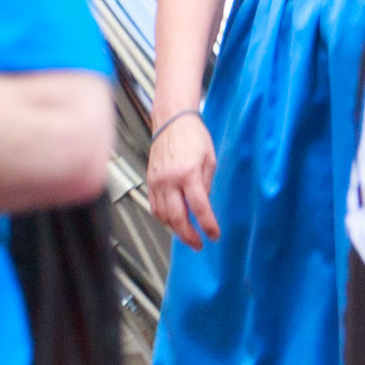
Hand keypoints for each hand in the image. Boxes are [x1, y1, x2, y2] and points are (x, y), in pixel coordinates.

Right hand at [146, 106, 220, 248]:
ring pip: (163, 215)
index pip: (199, 207)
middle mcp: (170, 179)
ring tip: (187, 233)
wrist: (171, 120)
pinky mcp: (150, 180)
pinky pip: (154, 206)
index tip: (214, 235)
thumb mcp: (209, 158)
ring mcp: (157, 181)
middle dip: (188, 235)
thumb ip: (206, 184)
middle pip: (177, 217)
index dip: (208, 225)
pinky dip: (163, 217)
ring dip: (175, 229)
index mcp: (188, 172)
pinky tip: (172, 219)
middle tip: (198, 244)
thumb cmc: (192, 135)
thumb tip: (203, 205)